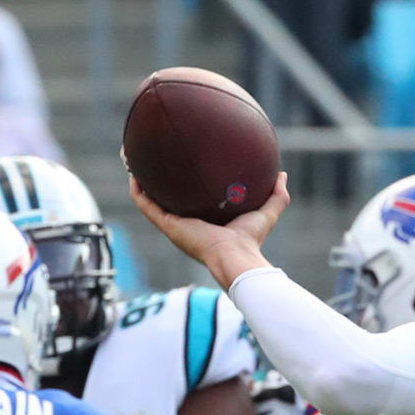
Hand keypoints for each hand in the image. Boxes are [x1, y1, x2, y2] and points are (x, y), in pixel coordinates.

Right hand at [128, 171, 289, 287]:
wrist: (235, 255)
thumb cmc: (251, 239)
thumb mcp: (267, 212)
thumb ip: (277, 195)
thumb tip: (282, 174)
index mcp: (206, 221)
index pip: (192, 201)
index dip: (185, 186)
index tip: (182, 166)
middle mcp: (186, 223)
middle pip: (166, 199)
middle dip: (157, 181)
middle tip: (153, 158)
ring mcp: (174, 224)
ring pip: (149, 200)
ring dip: (140, 180)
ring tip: (133, 159)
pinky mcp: (167, 225)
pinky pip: (146, 205)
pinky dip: (137, 189)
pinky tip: (133, 172)